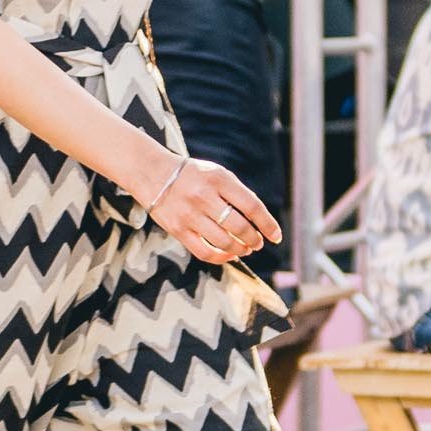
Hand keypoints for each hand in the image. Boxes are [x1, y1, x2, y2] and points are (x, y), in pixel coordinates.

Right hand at [139, 154, 281, 265]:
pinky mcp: (178, 229)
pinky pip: (204, 252)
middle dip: (254, 239)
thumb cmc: (192, 175)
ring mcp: (190, 214)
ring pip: (224, 242)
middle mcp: (204, 196)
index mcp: (219, 179)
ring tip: (245, 249)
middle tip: (258, 243)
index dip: (268, 224)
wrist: (153, 173)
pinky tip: (229, 254)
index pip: (252, 206)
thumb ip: (236, 194)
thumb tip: (258, 222)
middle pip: (239, 227)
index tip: (276, 236)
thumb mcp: (217, 174)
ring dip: (240, 249)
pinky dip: (221, 257)